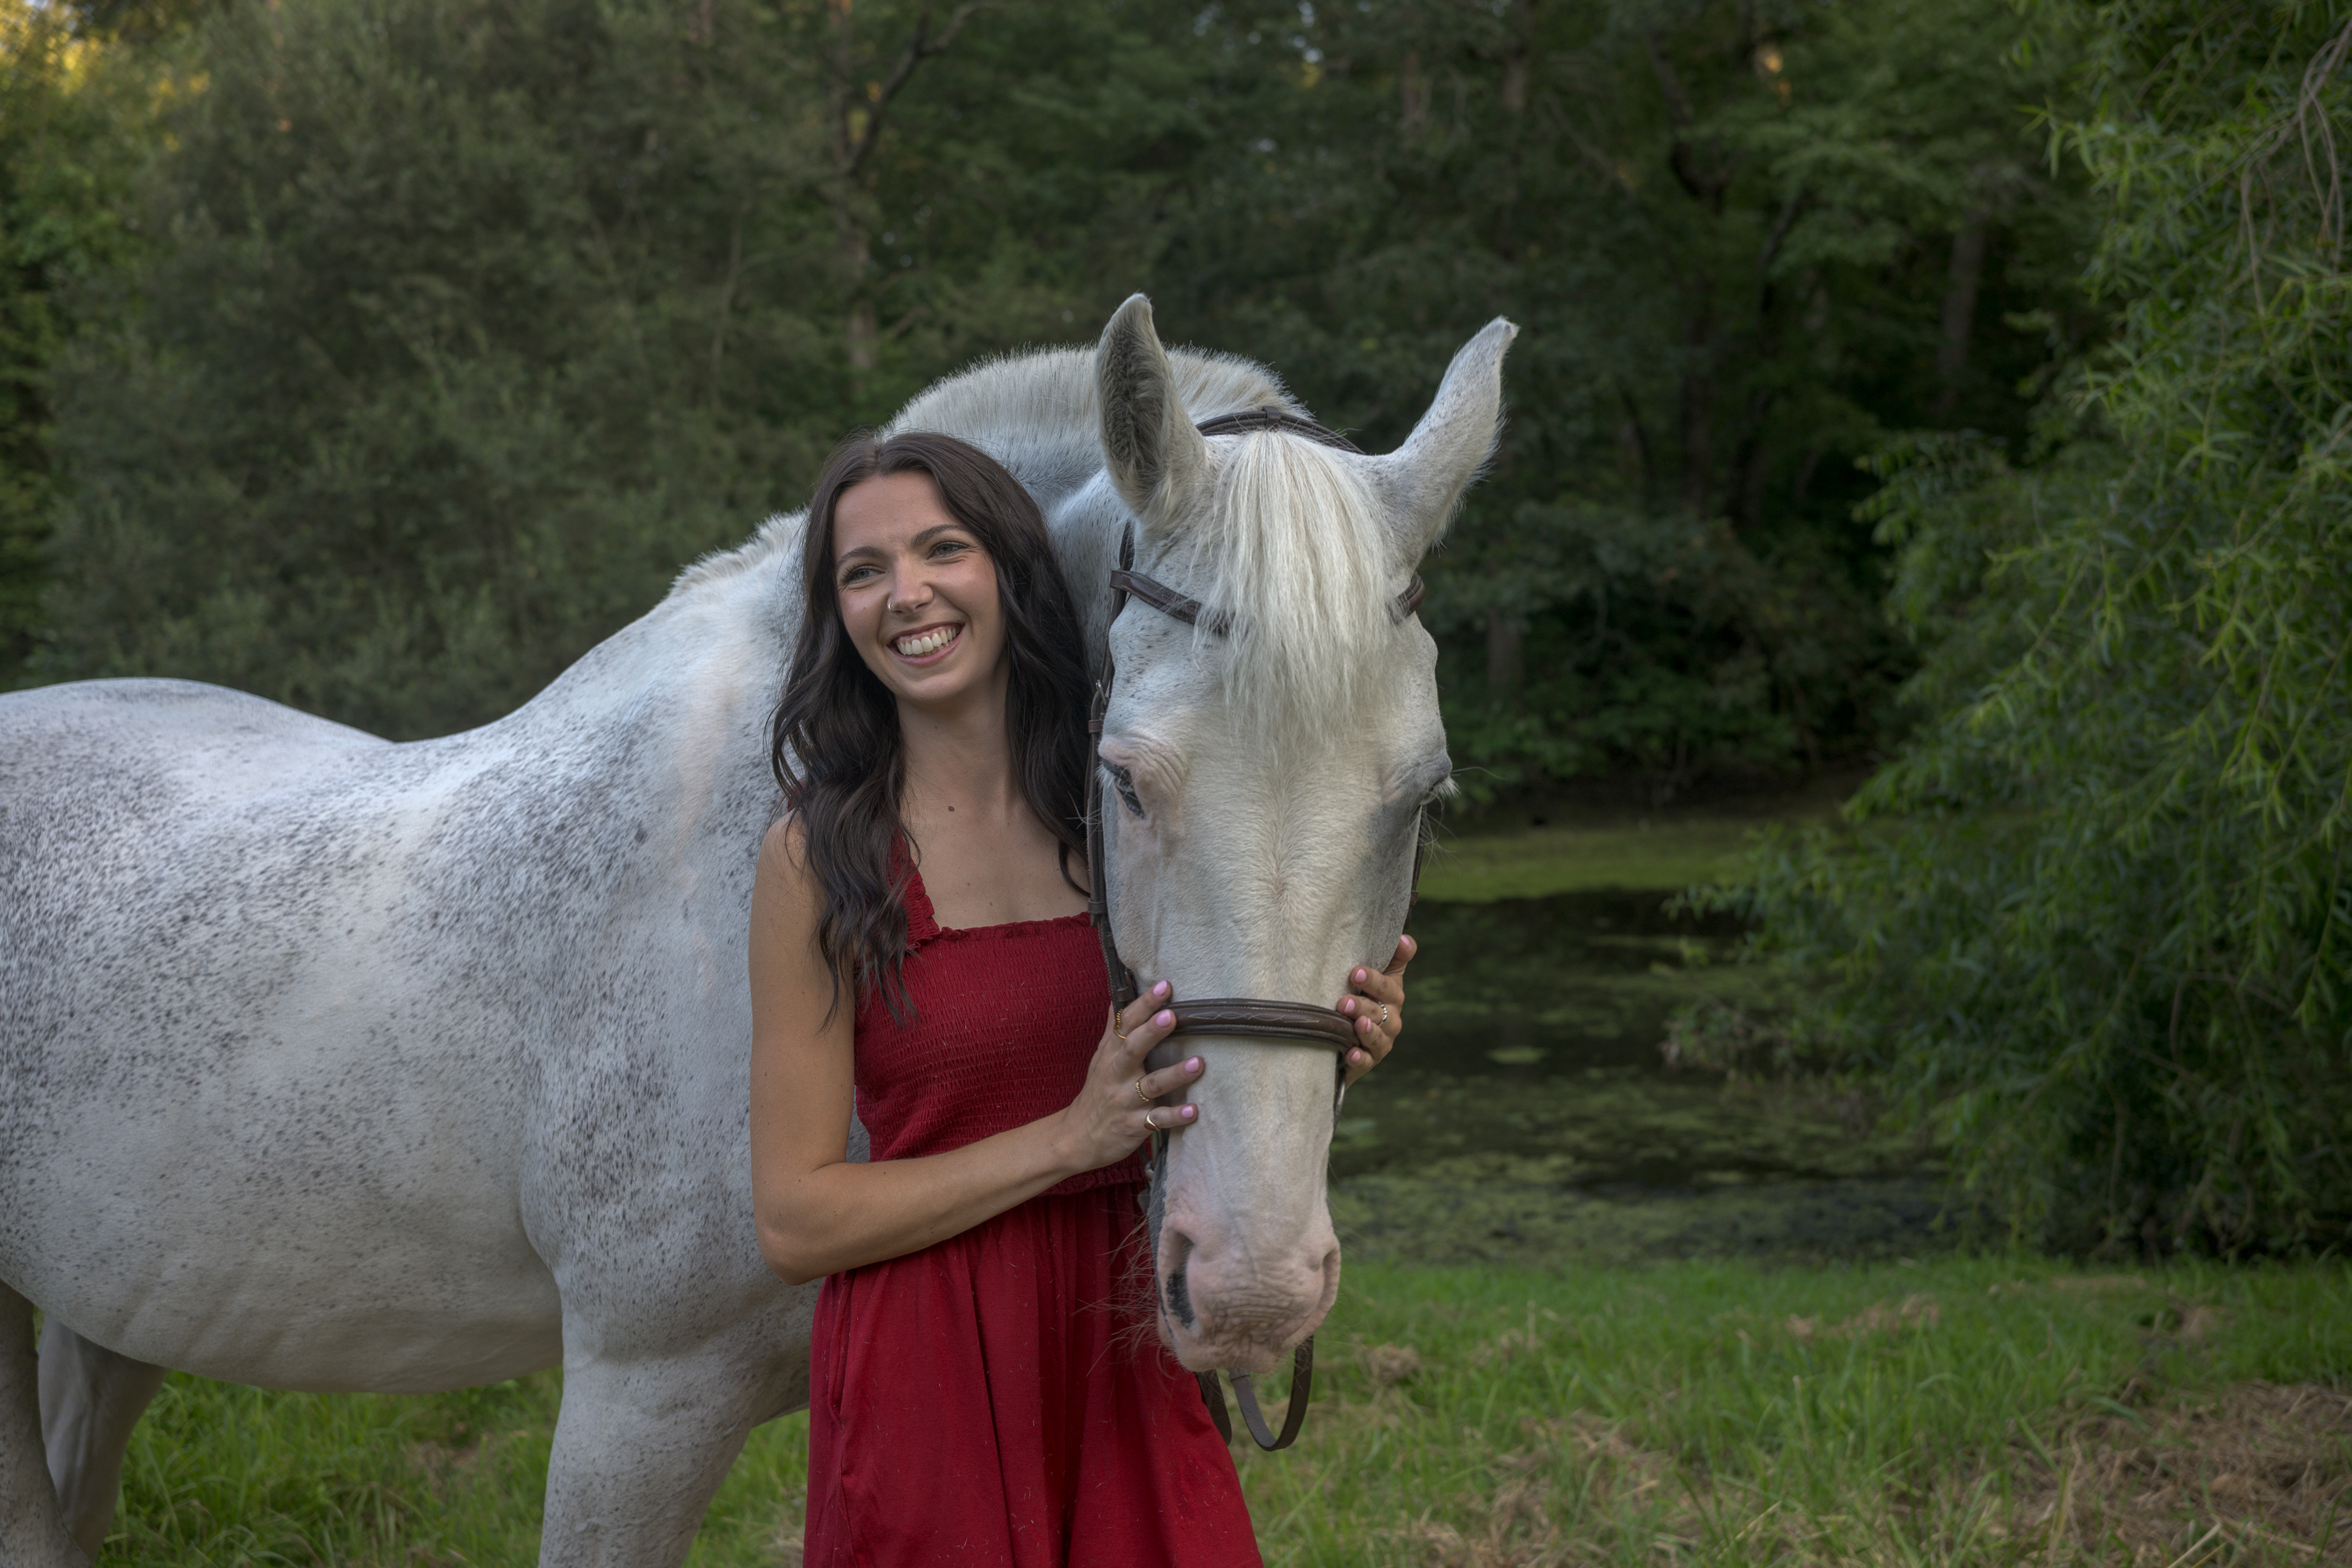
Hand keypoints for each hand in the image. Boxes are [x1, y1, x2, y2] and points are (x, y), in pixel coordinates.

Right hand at [1057, 980, 1204, 1172]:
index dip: (1144, 1004)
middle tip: (1172, 1016)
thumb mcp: (1100, 1057)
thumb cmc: (1097, 1091)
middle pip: (1133, 1049)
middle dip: (1152, 1032)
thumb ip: (1114, 1027)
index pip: (1126, 1023)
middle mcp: (1117, 1074)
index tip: (1164, 985)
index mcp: (1111, 1054)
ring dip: (1174, 1074)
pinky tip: (1193, 1110)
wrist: (1076, 1138)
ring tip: (1198, 1063)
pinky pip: (1157, 1120)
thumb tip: (1120, 993)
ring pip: (1151, 1085)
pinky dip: (1175, 1116)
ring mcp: (1126, 1101)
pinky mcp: (1134, 1125)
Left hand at [1336, 935, 1413, 1086]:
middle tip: (1343, 1001)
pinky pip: (1367, 1060)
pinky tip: (1351, 1053)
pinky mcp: (1370, 1060)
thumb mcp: (1374, 978)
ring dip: (1366, 1031)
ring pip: (1377, 1036)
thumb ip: (1392, 959)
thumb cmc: (1362, 998)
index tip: (1355, 972)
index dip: (1373, 979)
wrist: (1347, 1036)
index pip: (1387, 985)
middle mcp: (1391, 1018)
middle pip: (1380, 1011)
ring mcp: (1382, 1041)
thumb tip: (1404, 938)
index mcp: (1391, 995)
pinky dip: (1360, 1057)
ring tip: (1355, 1024)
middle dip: (1363, 1006)